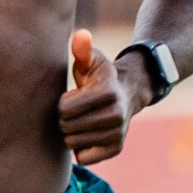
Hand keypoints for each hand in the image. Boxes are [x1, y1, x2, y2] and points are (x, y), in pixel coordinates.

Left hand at [57, 28, 150, 165]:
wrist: (128, 93)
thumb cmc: (100, 77)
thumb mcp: (92, 60)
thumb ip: (82, 50)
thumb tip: (81, 35)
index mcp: (107, 92)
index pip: (64, 109)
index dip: (63, 102)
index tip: (75, 95)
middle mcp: (116, 115)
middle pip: (66, 127)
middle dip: (65, 118)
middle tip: (77, 110)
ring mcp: (117, 134)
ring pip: (72, 143)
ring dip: (71, 132)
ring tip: (83, 120)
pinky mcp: (116, 149)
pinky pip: (83, 158)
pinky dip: (80, 148)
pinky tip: (88, 134)